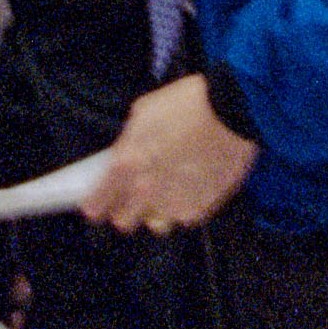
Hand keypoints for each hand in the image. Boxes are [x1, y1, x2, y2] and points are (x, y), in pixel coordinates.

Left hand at [82, 75, 257, 234]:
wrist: (232, 110)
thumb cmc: (187, 104)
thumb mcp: (143, 113)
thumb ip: (127, 143)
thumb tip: (122, 156)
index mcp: (126, 164)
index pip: (96, 205)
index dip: (95, 204)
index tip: (97, 203)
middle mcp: (146, 191)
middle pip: (123, 222)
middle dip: (126, 209)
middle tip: (135, 195)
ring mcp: (174, 204)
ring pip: (156, 224)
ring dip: (158, 211)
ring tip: (169, 190)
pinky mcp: (200, 209)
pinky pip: (185, 218)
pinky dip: (186, 206)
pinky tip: (193, 185)